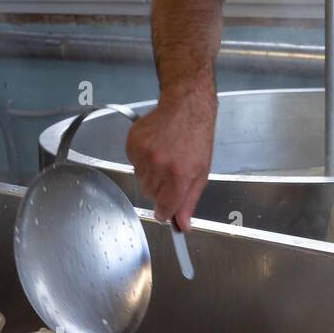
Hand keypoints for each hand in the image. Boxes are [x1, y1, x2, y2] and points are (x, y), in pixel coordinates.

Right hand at [125, 88, 215, 230]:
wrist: (185, 107)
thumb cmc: (196, 138)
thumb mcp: (200, 173)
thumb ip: (189, 202)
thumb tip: (182, 226)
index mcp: (179, 175)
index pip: (164, 208)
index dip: (165, 212)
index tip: (165, 211)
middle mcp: (159, 165)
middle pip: (150, 195)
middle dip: (160, 189)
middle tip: (171, 172)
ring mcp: (143, 153)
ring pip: (140, 180)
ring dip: (150, 174)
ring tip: (163, 156)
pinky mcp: (132, 144)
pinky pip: (133, 164)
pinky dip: (142, 161)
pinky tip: (154, 149)